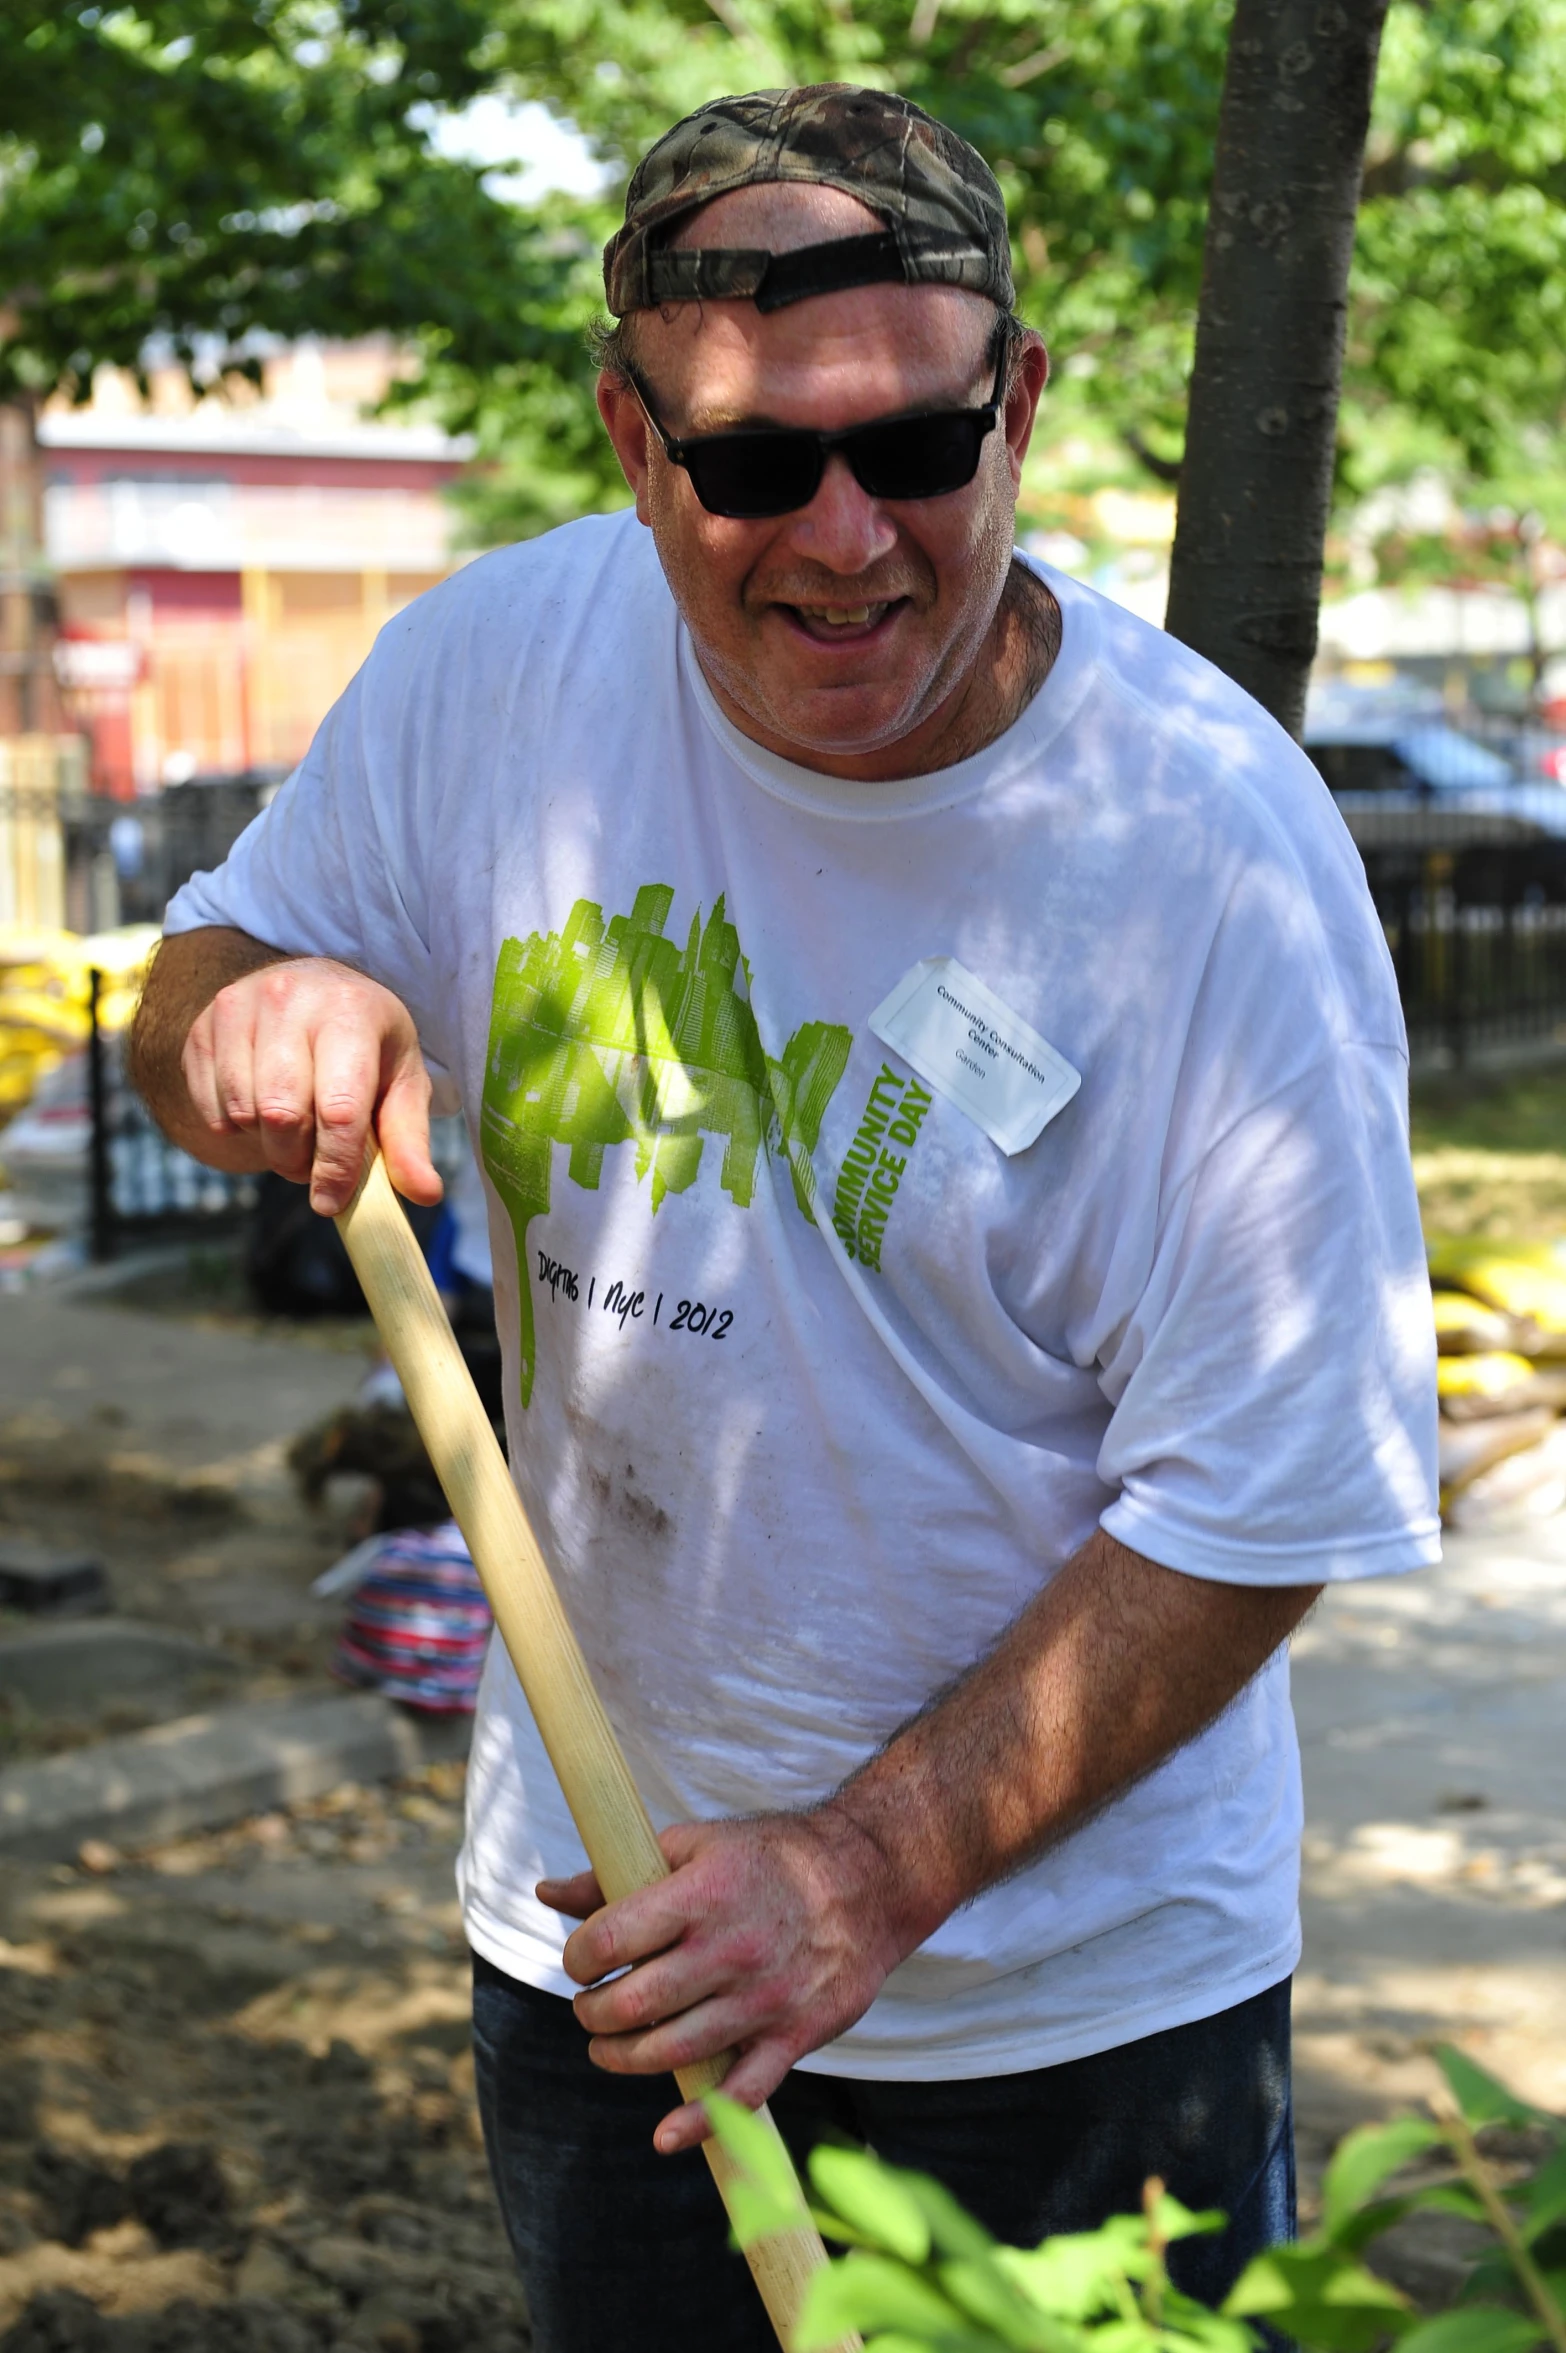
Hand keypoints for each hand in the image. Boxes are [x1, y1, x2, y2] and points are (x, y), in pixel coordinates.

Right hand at [180, 955, 441, 1215]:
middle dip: (298, 1159)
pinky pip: (211, 1108)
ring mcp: (238, 1009)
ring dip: (268, 1142)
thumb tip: (426, 1194)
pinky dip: (237, 1127)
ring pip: (244, 1114)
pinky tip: (262, 1107)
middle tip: (314, 1162)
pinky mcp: (203, 1030)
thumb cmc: (365, 1045)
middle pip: (282, 1115)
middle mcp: (289, 999)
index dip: (335, 1165)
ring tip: (294, 1127)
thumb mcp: (401, 1082)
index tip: (331, 1202)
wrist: (308, 991)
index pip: (338, 1107)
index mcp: (351, 1011)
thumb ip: (409, 1140)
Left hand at [537, 1807, 905, 2153]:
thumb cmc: (769, 1857)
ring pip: (673, 2051)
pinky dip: (701, 2122)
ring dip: (624, 2058)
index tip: (581, 1963)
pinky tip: (665, 2135)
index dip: (579, 1959)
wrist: (868, 1878)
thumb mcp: (693, 1845)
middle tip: (591, 2008)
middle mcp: (729, 1950)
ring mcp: (763, 1998)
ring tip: (610, 2047)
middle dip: (593, 2015)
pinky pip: (744, 2092)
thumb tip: (547, 1894)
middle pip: (633, 2005)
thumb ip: (619, 1876)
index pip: (611, 1942)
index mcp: (700, 1895)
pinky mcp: (794, 2034)